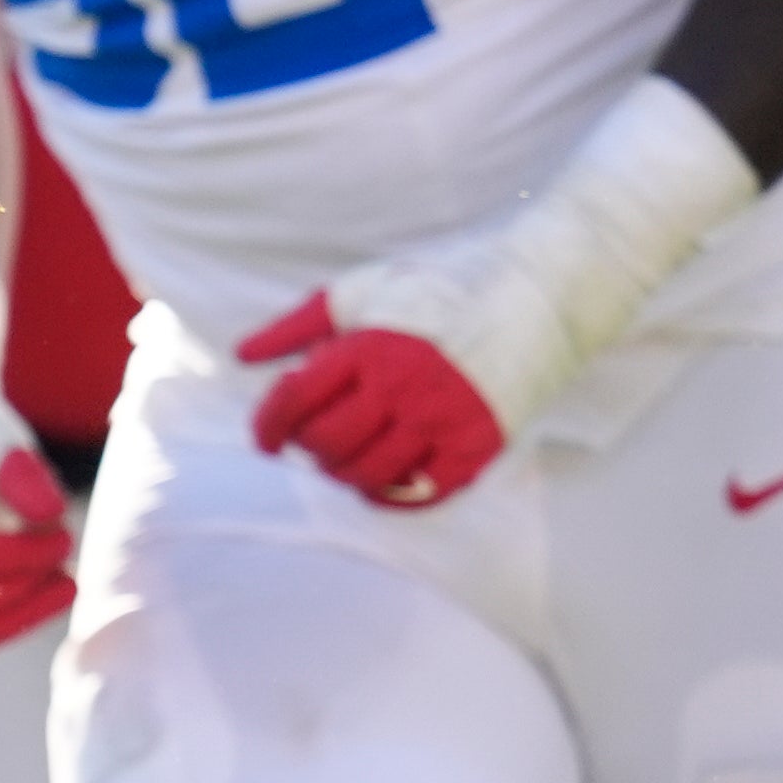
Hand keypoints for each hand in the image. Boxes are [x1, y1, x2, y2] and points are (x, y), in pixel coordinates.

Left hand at [239, 245, 531, 509]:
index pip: (295, 402)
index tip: (264, 441)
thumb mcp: (362, 291)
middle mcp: (402, 387)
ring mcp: (444, 420)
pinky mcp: (479, 445)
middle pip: (328, 444)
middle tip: (314, 441)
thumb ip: (298, 325)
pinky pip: (422, 494)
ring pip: (370, 475)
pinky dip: (392, 496)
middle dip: (309, 448)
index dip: (267, 427)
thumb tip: (242, 355)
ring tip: (346, 458)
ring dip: (345, 474)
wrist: (539, 291)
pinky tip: (382, 483)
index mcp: (368, 346)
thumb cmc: (441, 287)